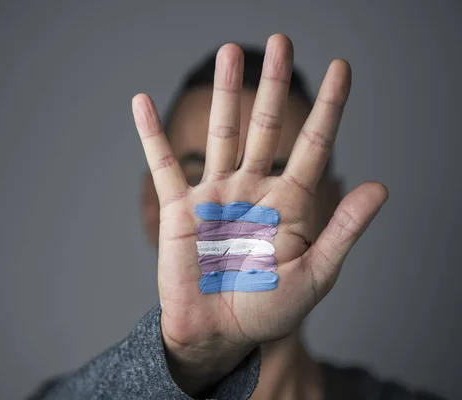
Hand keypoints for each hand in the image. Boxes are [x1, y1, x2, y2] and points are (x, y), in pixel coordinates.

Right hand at [131, 34, 387, 394]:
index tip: (343, 68)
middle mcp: (254, 190)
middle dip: (275, 85)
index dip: (330, 107)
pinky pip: (164, 166)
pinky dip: (150, 135)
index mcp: (289, 204)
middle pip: (266, 126)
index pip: (313, 144)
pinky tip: (141, 103)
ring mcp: (216, 195)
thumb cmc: (267, 310)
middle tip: (282, 42)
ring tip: (229, 53)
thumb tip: (379, 186)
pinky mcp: (181, 209)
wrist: (220, 333)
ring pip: (221, 134)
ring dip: (224, 93)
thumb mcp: (315, 275)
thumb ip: (343, 231)